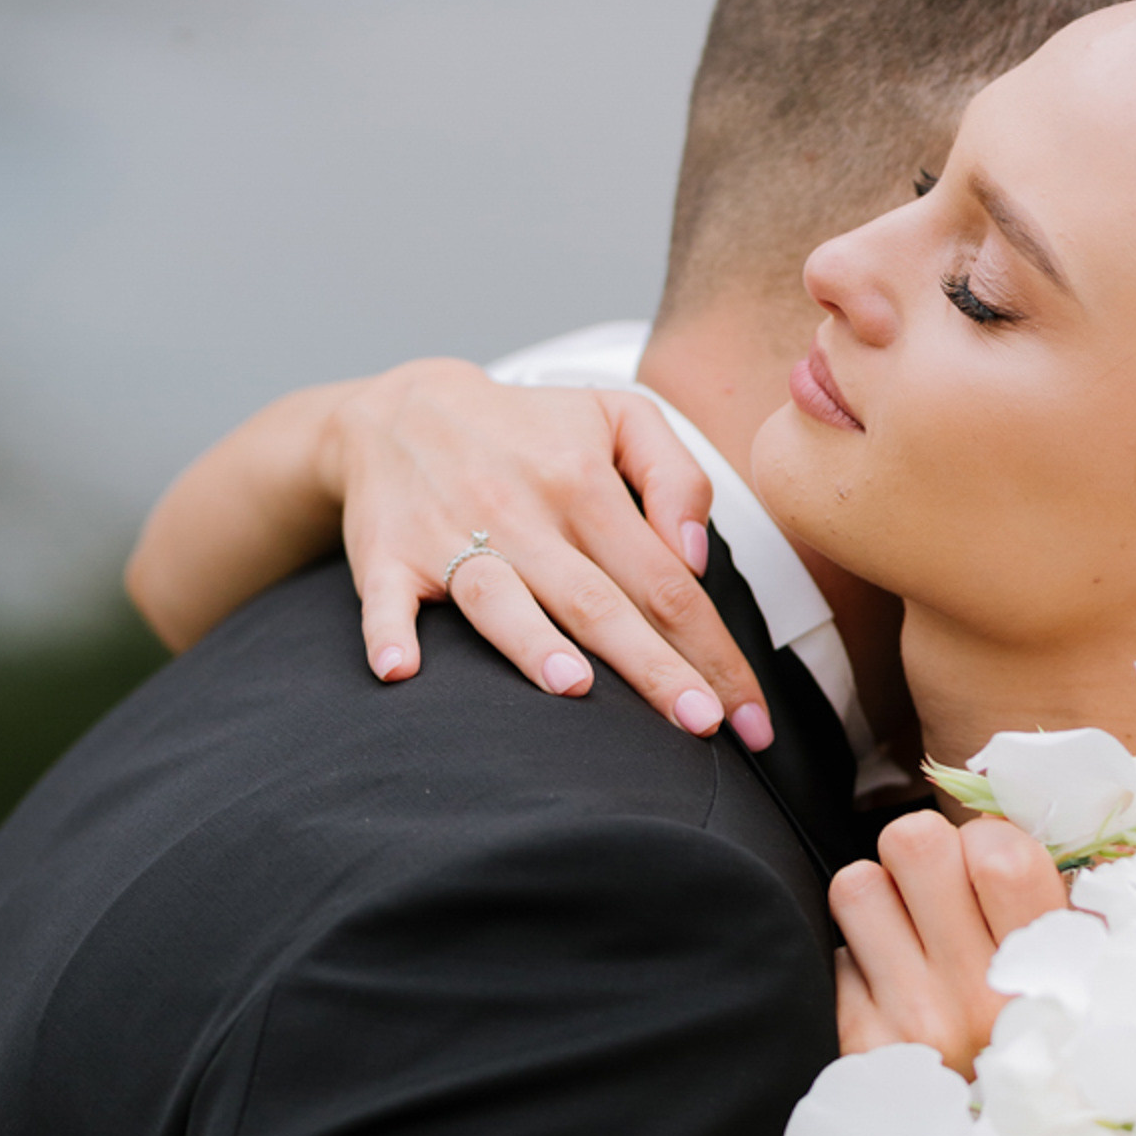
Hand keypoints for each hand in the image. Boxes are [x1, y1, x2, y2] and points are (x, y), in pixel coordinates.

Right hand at [318, 359, 775, 744]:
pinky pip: (385, 598)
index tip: (750, 717)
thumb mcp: (618, 417)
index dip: (713, 650)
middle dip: (655, 669)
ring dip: (531, 643)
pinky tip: (400, 668)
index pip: (665, 582)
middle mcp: (522, 512)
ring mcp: (450, 535)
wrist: (399, 408)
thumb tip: (694, 556)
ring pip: (501, 597)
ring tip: (575, 688)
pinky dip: (388, 633)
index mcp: (584, 483)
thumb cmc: (530, 428)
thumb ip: (676, 477)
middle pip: (600, 603)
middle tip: (702, 727)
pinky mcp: (387, 555)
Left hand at [831, 813, 1067, 1073]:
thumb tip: (1001, 818)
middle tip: (936, 889)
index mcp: (1048, 967)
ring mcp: (914, 1021)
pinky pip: (836, 955)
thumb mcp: (1084, 973)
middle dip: (920, 852)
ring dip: (879, 900)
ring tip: (907, 934)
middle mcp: (978, 994)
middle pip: (911, 842)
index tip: (986, 870)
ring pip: (856, 885)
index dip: (981, 840)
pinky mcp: (862, 1047)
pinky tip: (891, 990)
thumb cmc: (1049, 1040)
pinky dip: (860, 965)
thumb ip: (1051, 898)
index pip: (996, 849)